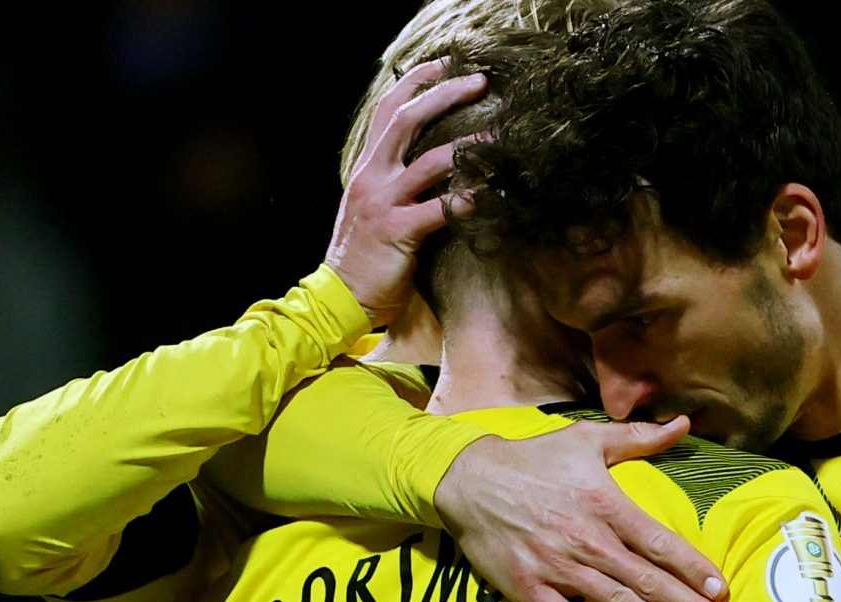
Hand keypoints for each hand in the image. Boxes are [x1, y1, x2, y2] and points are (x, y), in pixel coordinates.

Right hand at [325, 57, 486, 326]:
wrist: (338, 298)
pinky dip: (468, 199)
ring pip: (430, 160)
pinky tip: (491, 194)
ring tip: (501, 134)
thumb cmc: (363, 256)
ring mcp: (382, 203)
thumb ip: (394, 181)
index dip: (416, 81)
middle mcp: (372, 177)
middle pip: (408, 118)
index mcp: (367, 167)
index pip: (389, 109)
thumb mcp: (372, 207)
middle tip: (481, 82)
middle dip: (445, 94)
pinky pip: (439, 209)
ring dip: (470, 145)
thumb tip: (432, 161)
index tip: (447, 63)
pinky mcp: (396, 231)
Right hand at [434, 416, 730, 601]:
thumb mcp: (587, 439)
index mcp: (604, 503)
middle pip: (646, 580)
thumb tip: (682, 424)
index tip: (720, 590)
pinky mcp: (530, 587)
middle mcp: (586, 539)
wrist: (469, 479)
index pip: (659, 542)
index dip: (692, 568)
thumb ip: (639, 437)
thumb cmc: (534, 459)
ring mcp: (557, 566)